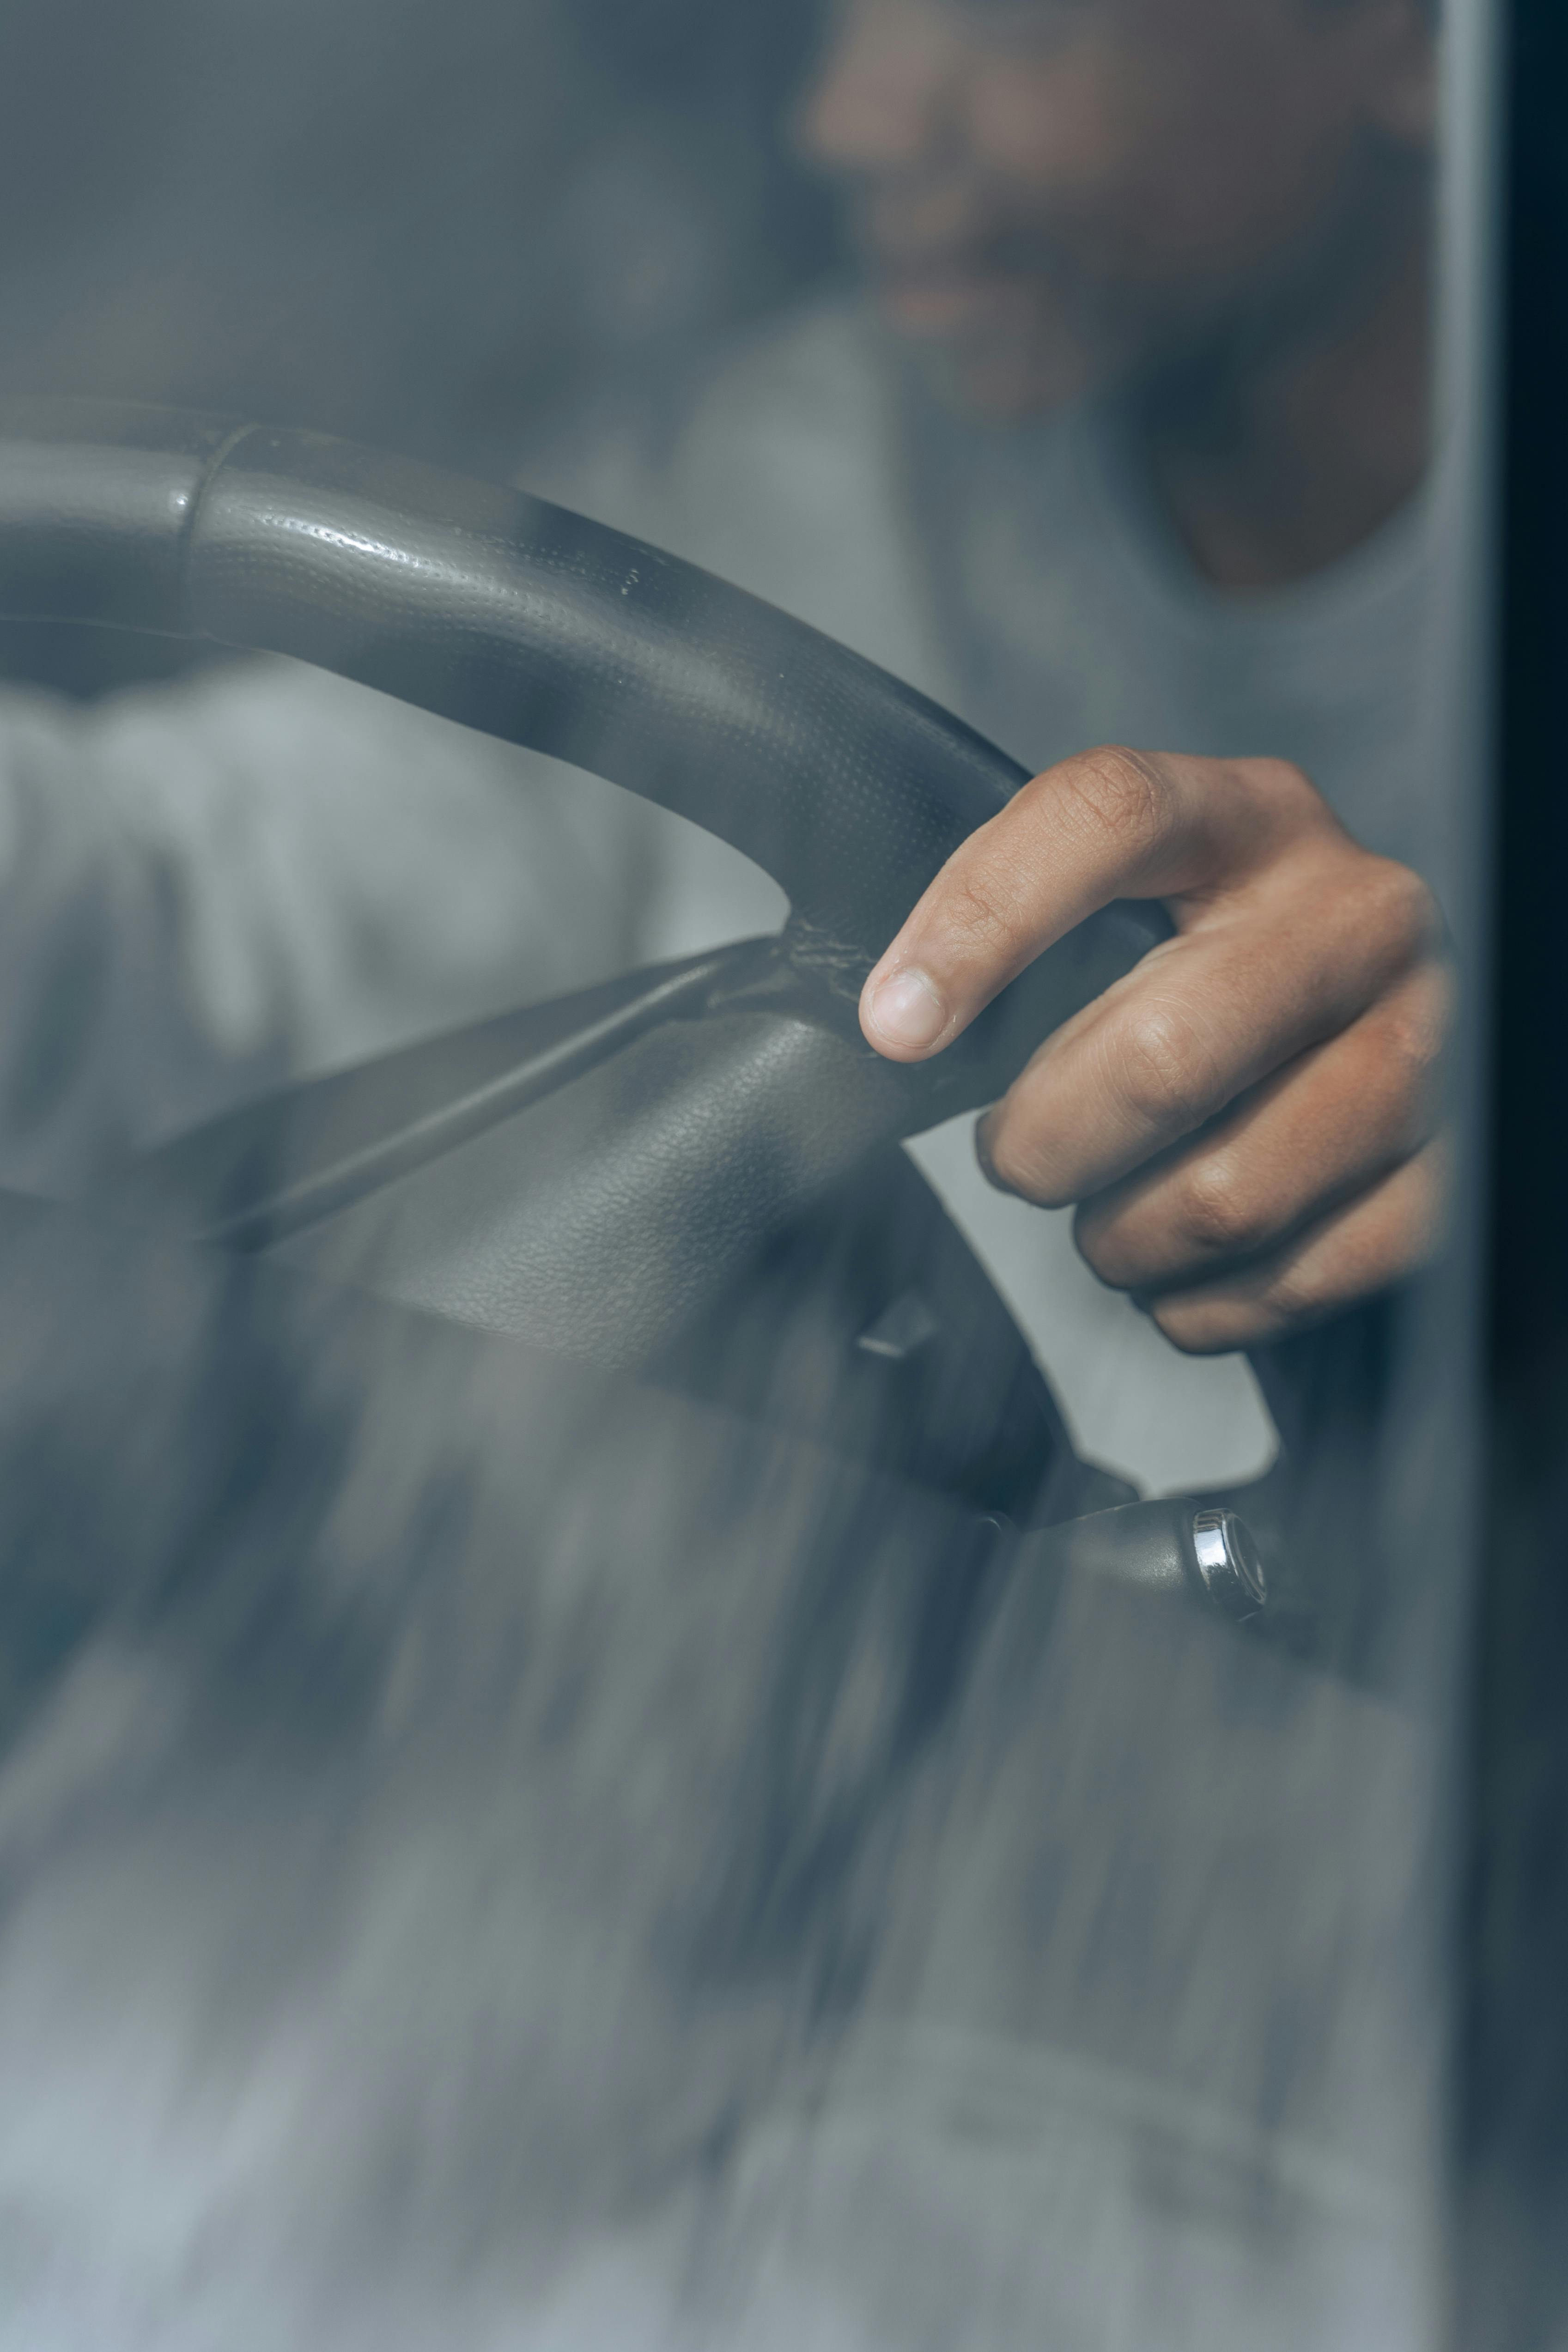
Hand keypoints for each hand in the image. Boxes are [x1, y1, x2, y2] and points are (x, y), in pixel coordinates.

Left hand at [858, 746, 1450, 1351]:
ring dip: (1122, 1238)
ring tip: (1111, 1208)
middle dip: (1045, 1144)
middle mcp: (1356, 916)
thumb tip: (898, 1025)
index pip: (1107, 818)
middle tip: (1021, 1154)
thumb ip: (1026, 931)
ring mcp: (1423, 1045)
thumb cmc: (1207, 979)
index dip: (983, 922)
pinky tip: (1189, 1258)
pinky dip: (1203, 1301)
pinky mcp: (1450, 1172)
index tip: (898, 1025)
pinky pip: (1290, 1281)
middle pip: (1162, 1058)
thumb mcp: (1129, 908)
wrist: (1367, 1034)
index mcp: (1251, 820)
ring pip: (1223, 1197)